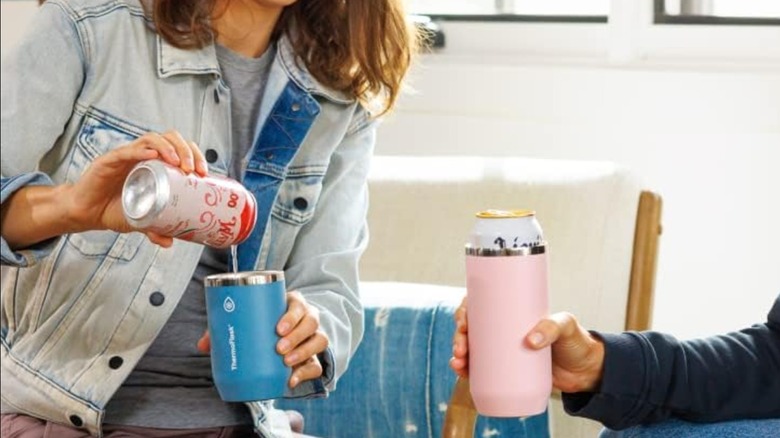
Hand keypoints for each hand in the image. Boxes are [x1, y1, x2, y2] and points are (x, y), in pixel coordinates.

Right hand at [65, 130, 207, 246]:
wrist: (87, 213)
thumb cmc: (115, 209)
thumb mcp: (141, 221)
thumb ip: (155, 230)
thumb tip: (170, 242)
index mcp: (155, 164)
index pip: (179, 148)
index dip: (195, 155)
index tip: (204, 173)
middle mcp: (142, 155)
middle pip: (170, 138)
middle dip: (186, 150)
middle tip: (193, 169)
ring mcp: (126, 156)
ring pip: (151, 139)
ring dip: (169, 147)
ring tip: (178, 162)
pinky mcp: (108, 160)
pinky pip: (125, 151)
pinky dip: (140, 151)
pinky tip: (152, 155)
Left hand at [197, 291, 329, 388]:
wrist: (283, 337)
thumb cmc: (263, 324)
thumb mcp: (248, 321)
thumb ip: (225, 329)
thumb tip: (202, 346)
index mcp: (293, 304)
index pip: (299, 305)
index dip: (292, 315)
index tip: (278, 327)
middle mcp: (307, 319)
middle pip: (311, 323)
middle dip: (297, 336)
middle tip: (279, 348)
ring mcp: (313, 338)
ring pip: (319, 342)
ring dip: (304, 352)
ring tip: (286, 362)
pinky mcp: (314, 358)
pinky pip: (317, 365)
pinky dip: (306, 373)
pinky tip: (292, 380)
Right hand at [449, 298, 604, 393]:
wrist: (587, 371)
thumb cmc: (577, 342)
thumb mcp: (566, 326)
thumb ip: (551, 328)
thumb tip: (530, 341)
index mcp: (514, 311)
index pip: (482, 303)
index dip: (465, 309)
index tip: (463, 320)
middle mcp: (505, 328)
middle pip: (472, 326)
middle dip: (459, 336)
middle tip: (461, 348)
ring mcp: (505, 349)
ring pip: (473, 348)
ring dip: (459, 354)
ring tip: (459, 364)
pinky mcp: (508, 369)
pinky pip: (481, 368)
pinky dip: (468, 370)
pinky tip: (462, 372)